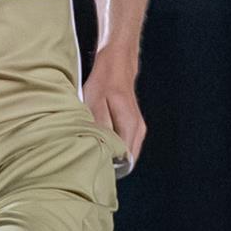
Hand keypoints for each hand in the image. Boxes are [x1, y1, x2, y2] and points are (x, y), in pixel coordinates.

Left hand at [84, 51, 145, 171]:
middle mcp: (138, 131)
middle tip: (91, 161)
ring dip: (112, 156)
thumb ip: (100, 127)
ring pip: (126, 154)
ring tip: (95, 152)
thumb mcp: (95, 102)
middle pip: (126, 160)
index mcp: (130, 125)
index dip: (108, 166)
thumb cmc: (103, 82)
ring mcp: (139, 129)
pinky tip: (102, 143)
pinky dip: (115, 148)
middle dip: (110, 164)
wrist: (117, 64)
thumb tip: (101, 149)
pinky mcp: (135, 128)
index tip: (94, 165)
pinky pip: (126, 146)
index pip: (124, 160)